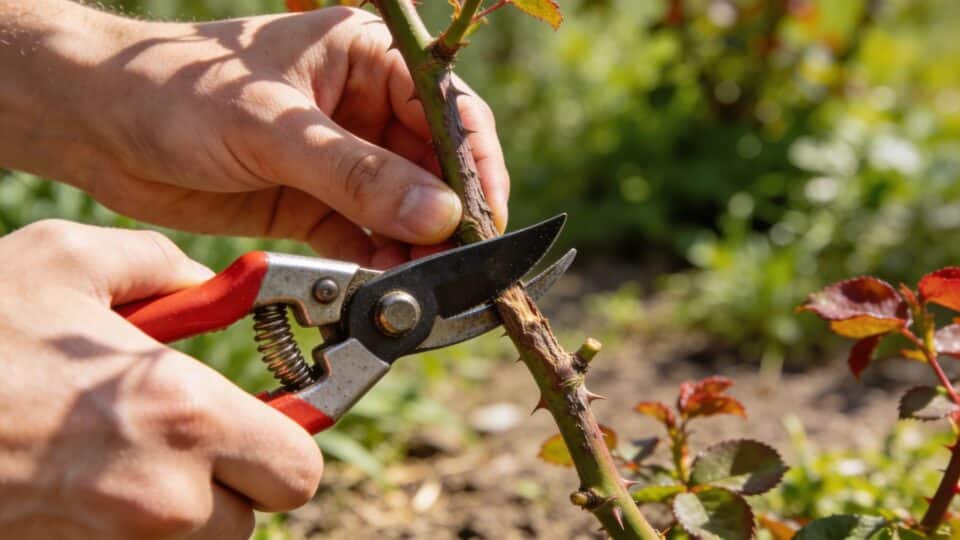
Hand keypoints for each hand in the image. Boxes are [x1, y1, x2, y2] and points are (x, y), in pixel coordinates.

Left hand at [0, 2, 508, 267]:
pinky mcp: (312, 202)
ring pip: (401, 207)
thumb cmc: (174, 90)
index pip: (447, 108)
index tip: (486, 219)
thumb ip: (358, 174)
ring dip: (414, 245)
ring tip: (420, 282)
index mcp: (364, 57)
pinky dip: (377, 260)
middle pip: (432, 165)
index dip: (475, 164)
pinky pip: (362, 234)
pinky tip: (384, 282)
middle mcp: (361, 106)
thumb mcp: (273, 128)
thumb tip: (441, 215)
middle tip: (457, 265)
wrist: (94, 125)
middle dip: (447, 216)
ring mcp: (338, 158)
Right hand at [0, 220, 322, 538]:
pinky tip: (91, 475)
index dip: (290, 441)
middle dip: (240, 476)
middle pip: (257, 513)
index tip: (269, 417)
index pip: (299, 467)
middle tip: (198, 432)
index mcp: (182, 414)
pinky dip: (133, 525)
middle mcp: (162, 497)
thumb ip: (162, 264)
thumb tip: (209, 282)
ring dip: (187, 504)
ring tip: (133, 450)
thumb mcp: (65, 264)